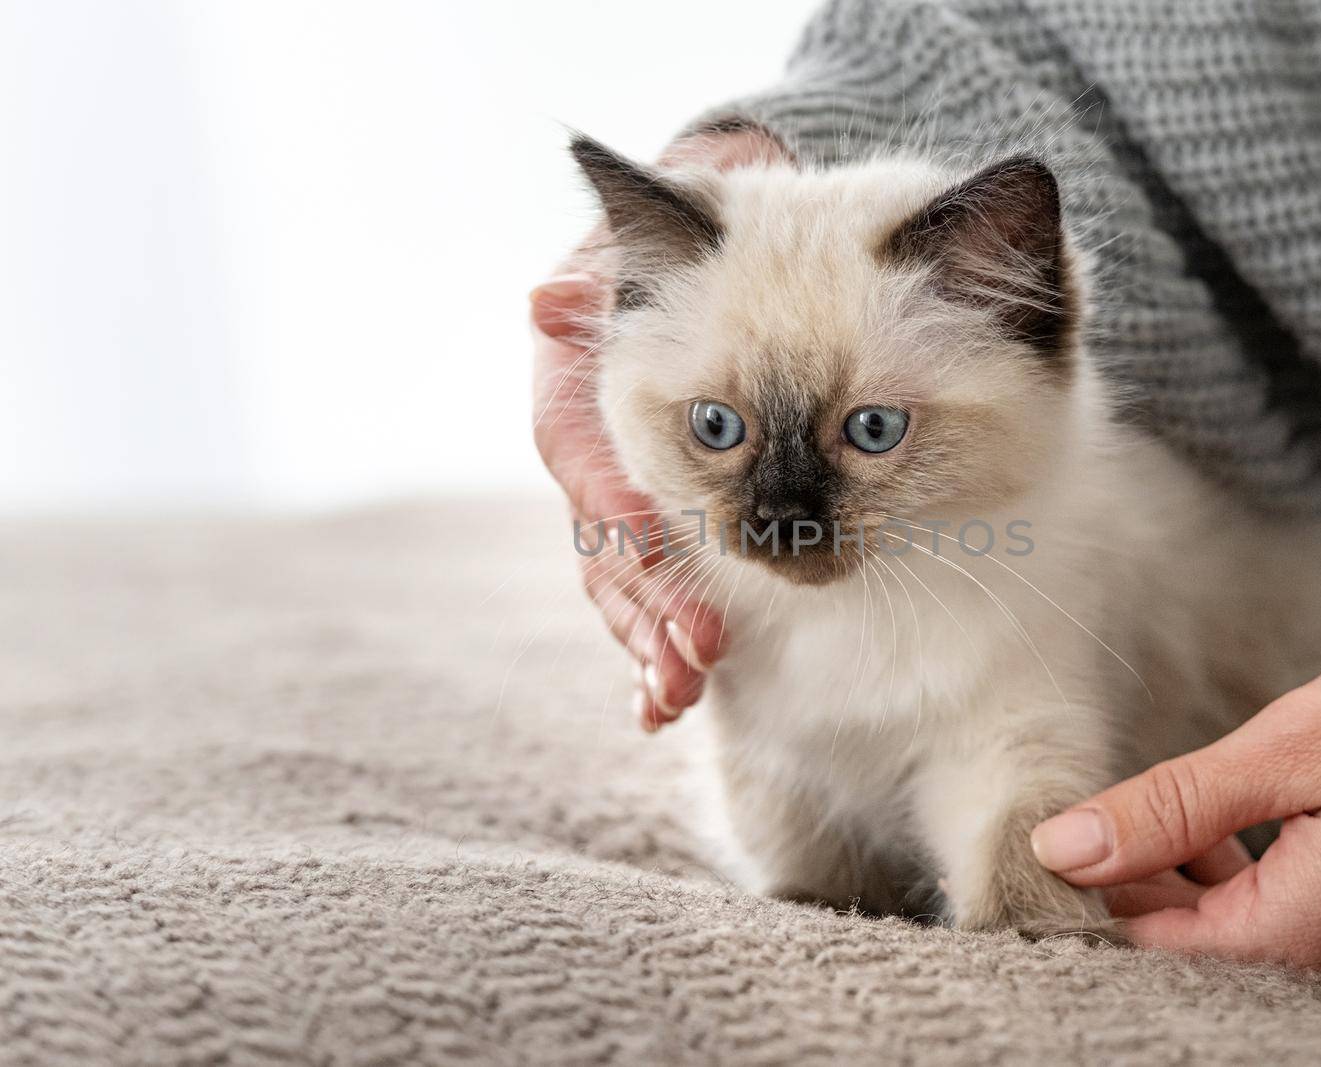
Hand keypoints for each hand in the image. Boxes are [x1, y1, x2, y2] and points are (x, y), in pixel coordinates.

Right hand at [531, 124, 788, 730]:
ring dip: (651, 643)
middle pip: (608, 548)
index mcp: (577, 404)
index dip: (619, 515)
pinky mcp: (654, 534)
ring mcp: (621, 506)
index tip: (656, 555)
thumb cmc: (676, 251)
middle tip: (699, 653)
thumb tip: (545, 304)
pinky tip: (664, 709)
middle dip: (650, 605)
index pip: (590, 467)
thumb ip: (600, 282)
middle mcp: (593, 465)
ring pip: (624, 588)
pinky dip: (654, 651)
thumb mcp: (637, 254)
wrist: (711, 256)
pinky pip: (648, 598)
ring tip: (681, 693)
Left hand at [1031, 635, 1320, 984]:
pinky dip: (1257, 878)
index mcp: (1295, 940)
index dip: (1089, 885)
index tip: (1060, 822)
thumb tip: (1060, 846)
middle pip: (1190, 946)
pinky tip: (1250, 822)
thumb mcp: (1291, 748)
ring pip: (1244, 933)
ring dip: (1195, 875)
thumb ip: (1168, 808)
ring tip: (1180, 803)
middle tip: (1115, 801)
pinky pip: (1302, 925)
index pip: (1142, 944)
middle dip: (1139, 879)